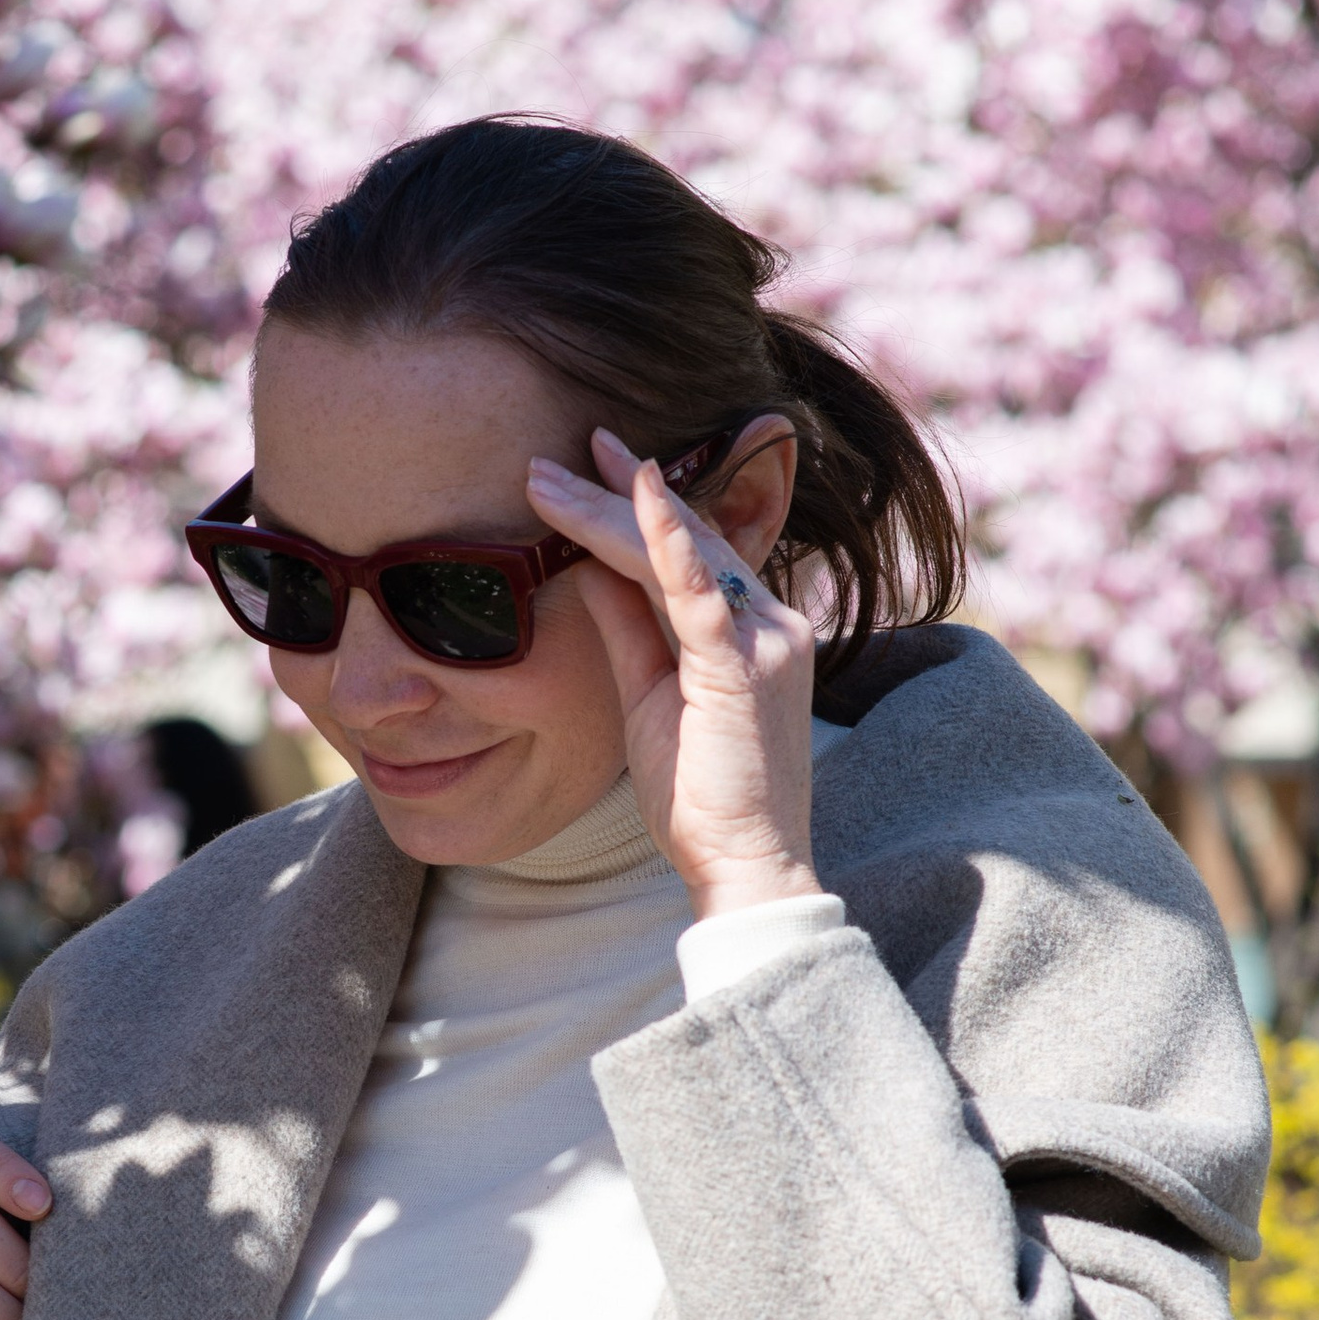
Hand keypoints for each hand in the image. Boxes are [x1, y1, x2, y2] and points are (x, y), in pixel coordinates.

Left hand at [526, 426, 819, 917]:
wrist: (744, 862)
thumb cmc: (699, 791)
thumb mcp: (648, 694)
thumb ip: (627, 629)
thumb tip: (587, 569)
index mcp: (754, 628)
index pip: (690, 549)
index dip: (639, 504)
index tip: (592, 461)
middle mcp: (771, 621)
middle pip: (685, 538)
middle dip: (613, 492)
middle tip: (549, 457)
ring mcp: (765, 640)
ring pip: (680, 555)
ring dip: (609, 511)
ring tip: (547, 479)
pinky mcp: (744, 667)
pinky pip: (697, 591)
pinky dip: (664, 538)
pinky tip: (634, 493)